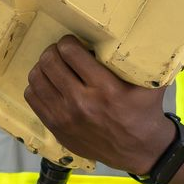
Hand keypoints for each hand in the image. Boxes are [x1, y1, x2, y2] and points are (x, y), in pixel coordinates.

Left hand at [24, 36, 170, 173]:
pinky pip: (32, 97)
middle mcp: (82, 103)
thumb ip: (141, 60)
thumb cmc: (145, 111)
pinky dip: (37, 86)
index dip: (68, 42)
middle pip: (49, 62)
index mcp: (106, 89)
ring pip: (36, 78)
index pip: (70, 52)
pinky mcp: (56, 127)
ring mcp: (65, 117)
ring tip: (54, 66)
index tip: (73, 43)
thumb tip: (133, 33)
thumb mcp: (151, 84)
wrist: (140, 150)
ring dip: (43, 67)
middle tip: (61, 52)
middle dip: (54, 51)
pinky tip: (50, 83)